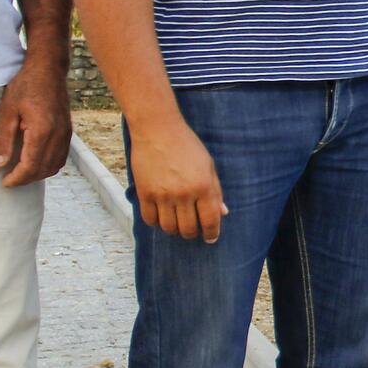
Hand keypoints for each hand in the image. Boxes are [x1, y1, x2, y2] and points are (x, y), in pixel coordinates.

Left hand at [0, 58, 72, 186]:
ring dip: (38, 174)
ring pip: (55, 166)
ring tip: (21, 173)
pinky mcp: (68, 131)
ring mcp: (66, 134)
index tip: (4, 182)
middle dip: (26, 179)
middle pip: (44, 170)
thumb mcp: (7, 110)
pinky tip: (35, 162)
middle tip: (9, 179)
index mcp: (42, 131)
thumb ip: (3, 139)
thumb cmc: (26, 86)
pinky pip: (61, 157)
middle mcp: (58, 135)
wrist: (48, 69)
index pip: (31, 166)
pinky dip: (49, 165)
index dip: (17, 178)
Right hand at [130, 114, 227, 242]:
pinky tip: (161, 214)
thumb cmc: (187, 146)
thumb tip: (223, 213)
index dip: (212, 233)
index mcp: (203, 186)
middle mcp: (183, 193)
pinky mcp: (144, 193)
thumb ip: (216, 191)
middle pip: (187, 229)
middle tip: (192, 229)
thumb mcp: (208, 166)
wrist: (158, 130)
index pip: (210, 220)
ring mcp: (162, 195)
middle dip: (192, 233)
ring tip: (176, 221)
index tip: (210, 238)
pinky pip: (150, 219)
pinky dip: (156, 221)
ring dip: (174, 229)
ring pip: (168, 228)